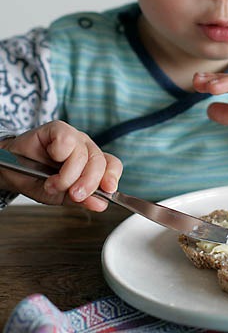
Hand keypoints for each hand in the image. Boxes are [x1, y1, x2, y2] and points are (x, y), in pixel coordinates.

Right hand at [0, 121, 122, 211]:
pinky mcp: (59, 128)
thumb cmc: (36, 180)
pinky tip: (48, 158)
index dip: (112, 177)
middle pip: (99, 162)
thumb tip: (101, 204)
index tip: (108, 191)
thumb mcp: (61, 196)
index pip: (112, 165)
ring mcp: (73, 137)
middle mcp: (85, 148)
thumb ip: (81, 199)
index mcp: (91, 163)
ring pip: (83, 155)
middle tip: (75, 195)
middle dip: (88, 183)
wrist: (10, 170)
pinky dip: (57, 154)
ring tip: (52, 184)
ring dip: (67, 175)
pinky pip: (67, 141)